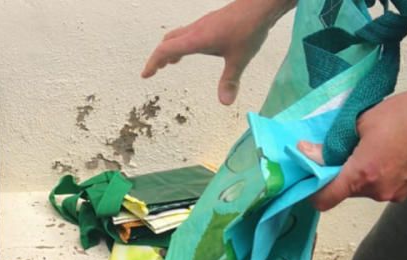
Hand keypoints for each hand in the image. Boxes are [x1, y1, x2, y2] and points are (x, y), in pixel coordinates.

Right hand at [141, 0, 294, 104]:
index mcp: (196, 39)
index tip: (146, 75)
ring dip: (171, 49)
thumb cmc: (249, 29)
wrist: (261, 5)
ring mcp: (203, 24)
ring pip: (178, 36)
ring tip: (171, 63)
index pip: (166, 49)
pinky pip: (188, 33)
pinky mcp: (211, 22)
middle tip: (156, 70)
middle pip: (168, 41)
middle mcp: (195, 30)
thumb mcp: (240, 59)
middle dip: (159, 57)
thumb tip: (225, 103)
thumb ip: (230, 80)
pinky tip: (195, 50)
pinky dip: (183, 44)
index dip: (153, 62)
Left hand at [298, 80, 406, 210]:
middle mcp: (376, 191)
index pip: (324, 199)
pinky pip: (381, 186)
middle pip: (344, 191)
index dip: (311, 191)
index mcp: (362, 174)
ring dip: (359, 172)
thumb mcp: (364, 120)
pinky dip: (377, 173)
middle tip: (341, 150)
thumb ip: (333, 142)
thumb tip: (307, 152)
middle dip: (338, 173)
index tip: (308, 176)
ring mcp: (393, 194)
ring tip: (369, 147)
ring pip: (363, 188)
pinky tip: (387, 153)